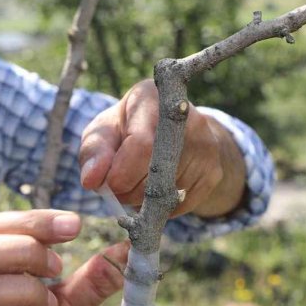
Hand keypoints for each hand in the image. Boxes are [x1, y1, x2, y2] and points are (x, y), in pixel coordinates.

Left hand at [79, 79, 244, 216]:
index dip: (121, 174)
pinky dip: (161, 207)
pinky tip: (156, 189)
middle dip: (128, 191)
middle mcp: (188, 119)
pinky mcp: (214, 171)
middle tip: (119, 187)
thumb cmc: (126, 129)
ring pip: (167, 194)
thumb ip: (93, 153)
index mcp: (154, 99)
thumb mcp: (103, 132)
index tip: (108, 185)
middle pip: (155, 174)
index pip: (142, 145)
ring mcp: (206, 145)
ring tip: (139, 183)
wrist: (171, 131)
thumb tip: (91, 180)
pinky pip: (181, 204)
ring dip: (143, 201)